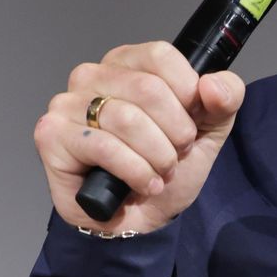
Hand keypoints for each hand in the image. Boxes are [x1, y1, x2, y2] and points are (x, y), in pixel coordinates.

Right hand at [35, 42, 244, 235]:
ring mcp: (67, 104)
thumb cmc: (164, 171)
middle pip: (148, 89)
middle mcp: (92, 76)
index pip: (160, 56)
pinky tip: (143, 185)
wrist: (142, 220)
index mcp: (126, 64)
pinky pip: (103, 146)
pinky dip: (134, 171)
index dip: (187, 96)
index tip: (190, 124)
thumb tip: (215, 84)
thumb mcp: (207, 132)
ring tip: (159, 174)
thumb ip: (224, 100)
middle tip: (174, 156)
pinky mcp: (52, 135)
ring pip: (126, 119)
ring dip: (157, 157)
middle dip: (175, 134)